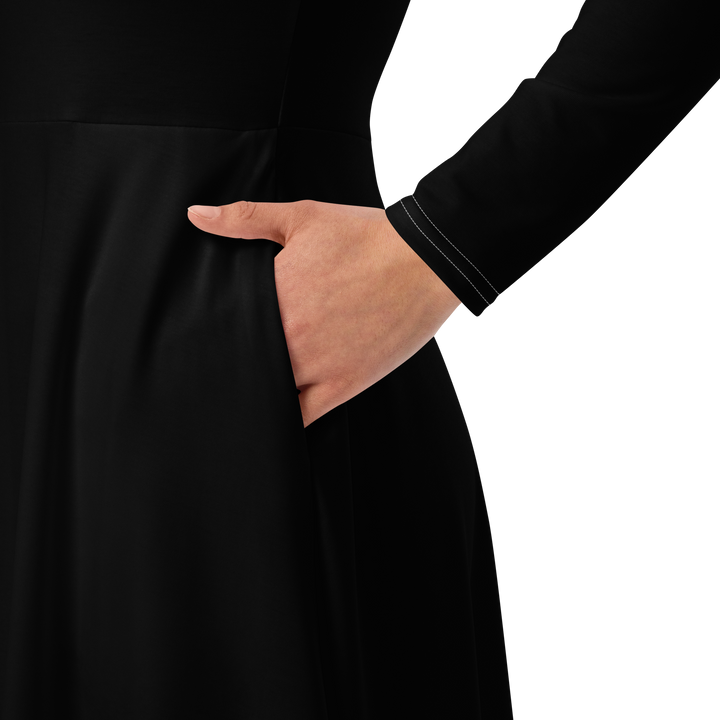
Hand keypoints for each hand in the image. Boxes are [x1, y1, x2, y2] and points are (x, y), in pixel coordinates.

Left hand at [187, 199, 461, 427]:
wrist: (426, 260)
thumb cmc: (367, 237)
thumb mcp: (303, 217)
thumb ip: (245, 218)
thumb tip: (196, 216)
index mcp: (273, 296)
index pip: (222, 328)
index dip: (211, 336)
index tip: (203, 341)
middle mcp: (288, 337)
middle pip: (241, 365)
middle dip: (230, 365)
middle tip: (223, 368)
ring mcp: (316, 366)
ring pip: (266, 395)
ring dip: (257, 391)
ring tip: (251, 387)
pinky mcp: (343, 385)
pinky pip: (301, 417)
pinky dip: (285, 420)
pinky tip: (277, 414)